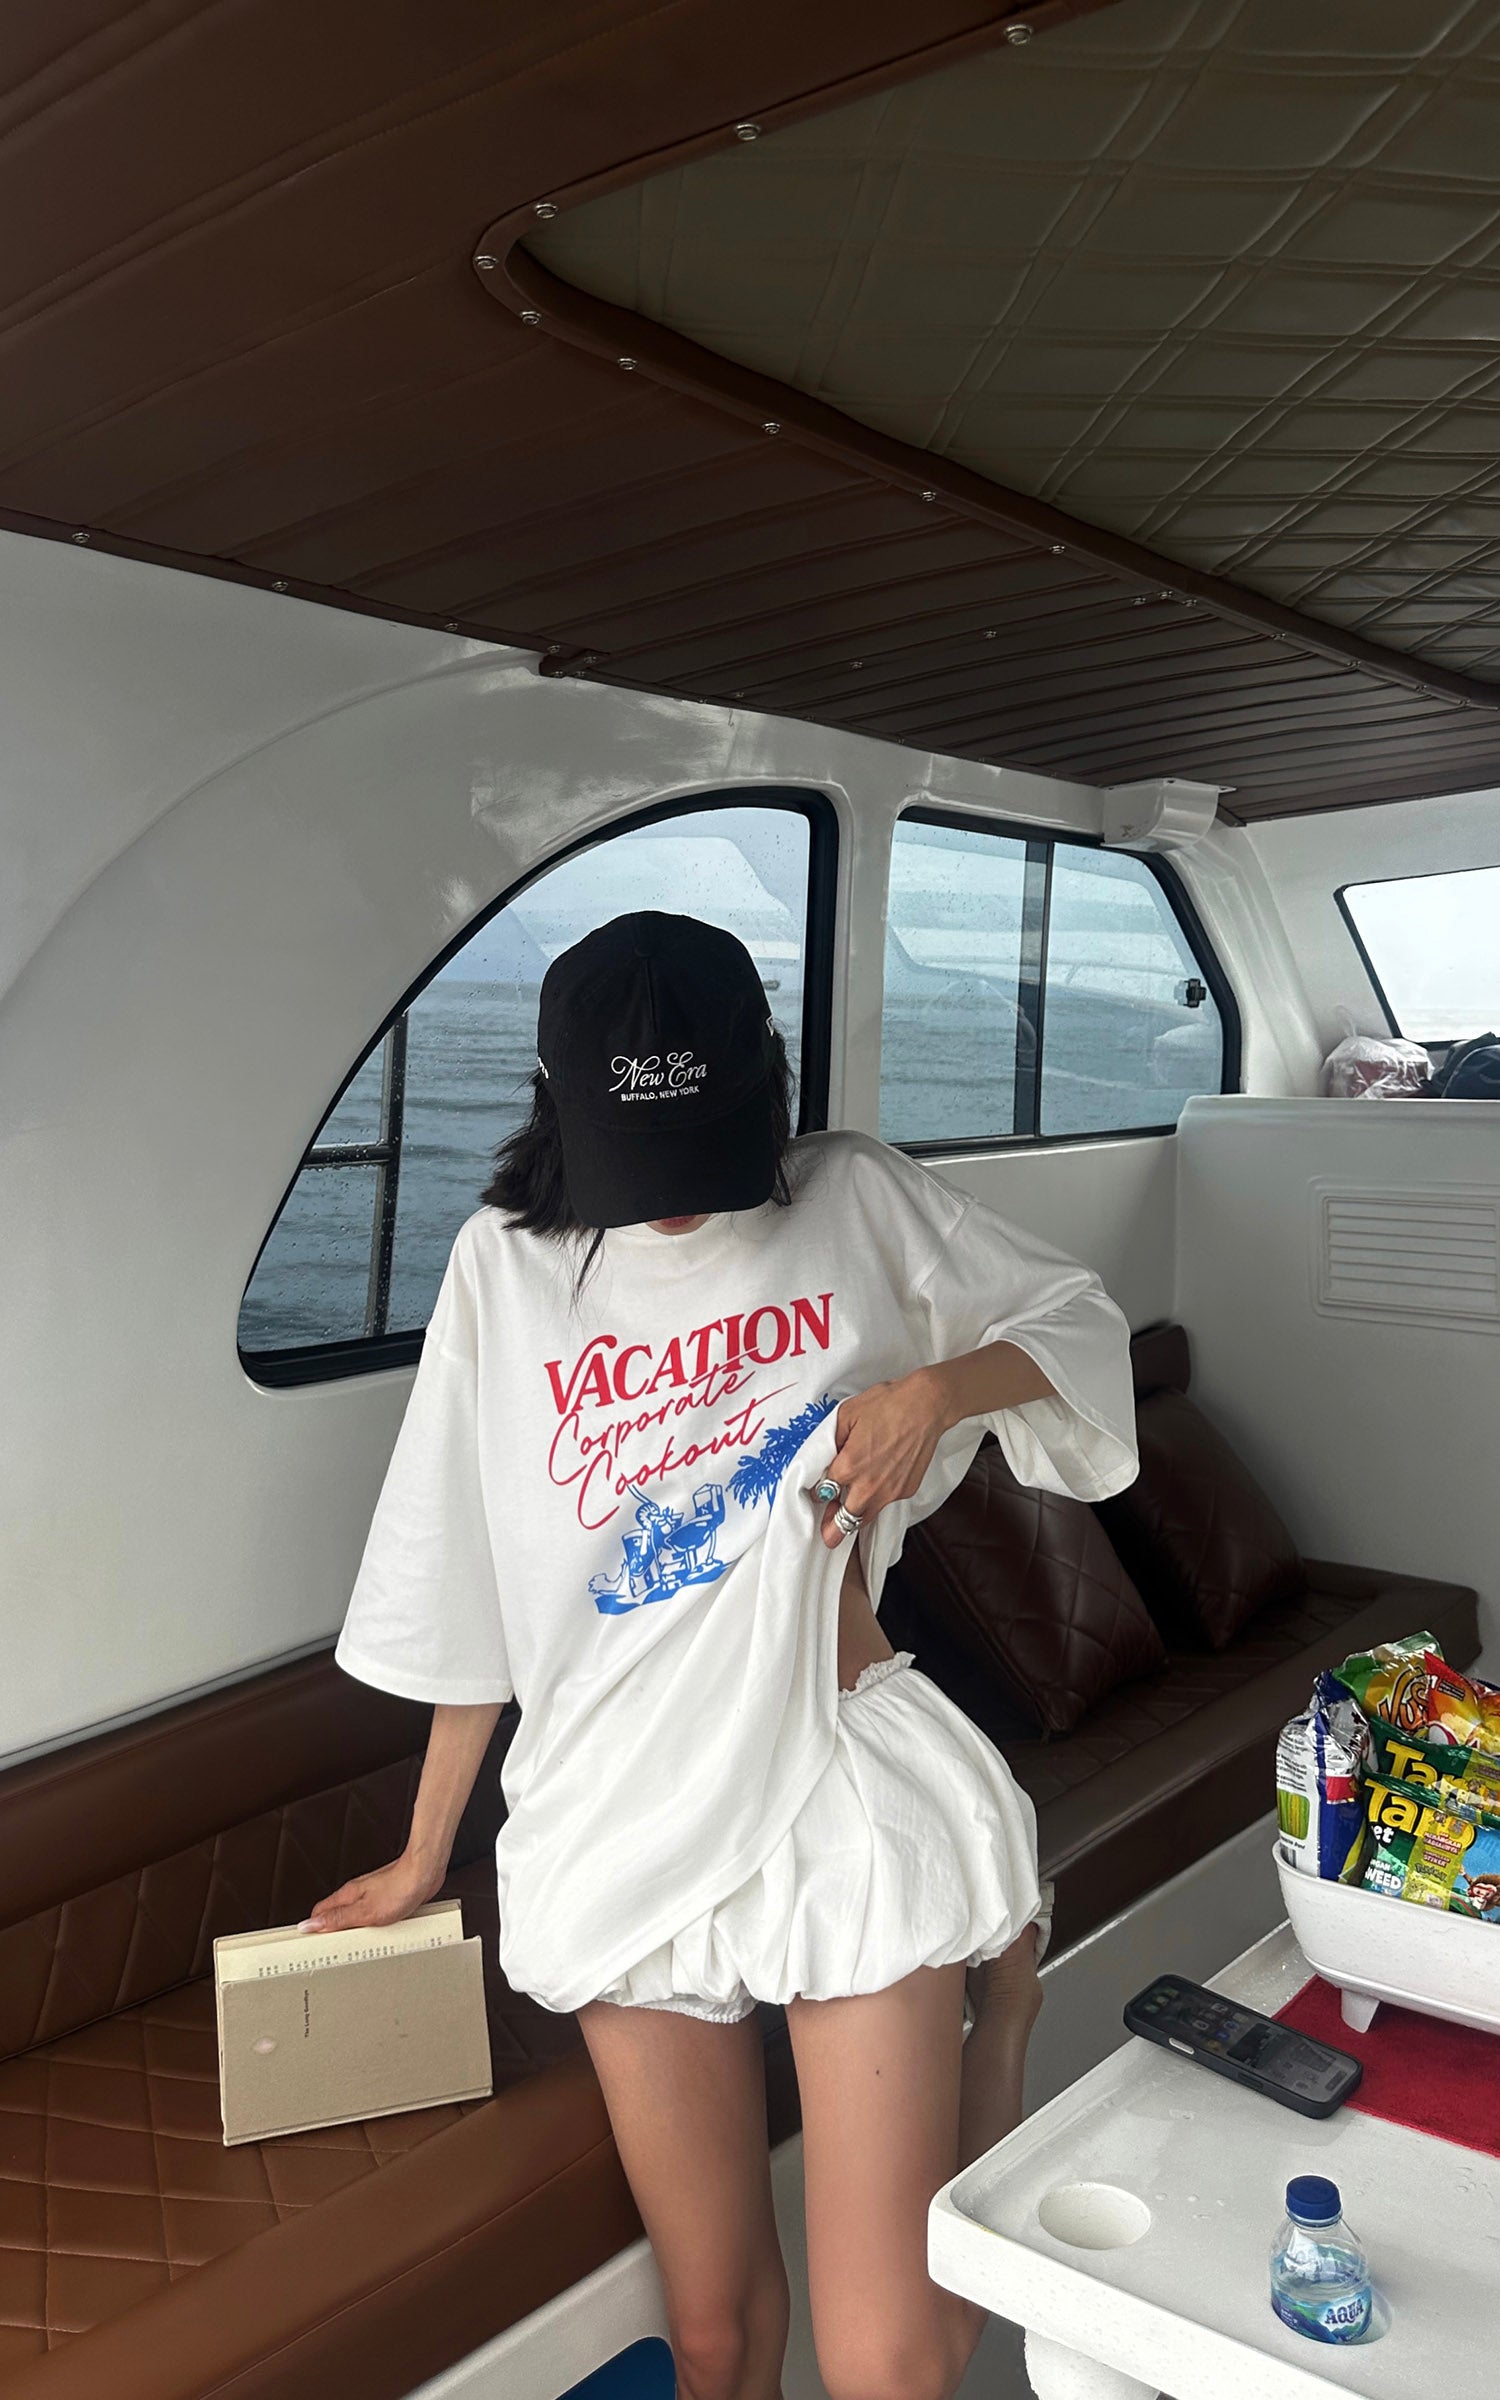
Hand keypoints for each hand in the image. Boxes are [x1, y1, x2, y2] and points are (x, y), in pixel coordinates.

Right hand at [300, 1850, 447, 1933]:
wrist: (425, 1874)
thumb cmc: (399, 1887)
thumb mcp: (363, 1911)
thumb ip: (337, 1919)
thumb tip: (310, 1924)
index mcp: (347, 1896)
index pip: (319, 1913)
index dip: (313, 1928)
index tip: (309, 1944)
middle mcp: (357, 1894)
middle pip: (336, 1915)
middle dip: (333, 1933)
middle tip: (334, 1951)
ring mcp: (372, 1896)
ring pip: (355, 1916)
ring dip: (353, 1931)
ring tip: (355, 1947)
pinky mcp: (387, 1899)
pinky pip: (373, 1915)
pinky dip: (372, 1927)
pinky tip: (378, 1935)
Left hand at [808, 1367, 949, 1549]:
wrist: (926, 1406)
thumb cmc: (888, 1405)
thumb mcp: (847, 1415)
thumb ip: (830, 1441)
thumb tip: (822, 1457)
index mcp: (848, 1466)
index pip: (823, 1492)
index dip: (817, 1492)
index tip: (816, 1491)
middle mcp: (868, 1485)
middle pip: (843, 1520)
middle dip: (831, 1528)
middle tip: (826, 1533)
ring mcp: (890, 1491)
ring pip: (865, 1518)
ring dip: (853, 1520)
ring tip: (844, 1521)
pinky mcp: (906, 1490)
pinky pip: (885, 1503)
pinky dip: (877, 1501)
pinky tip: (875, 1488)